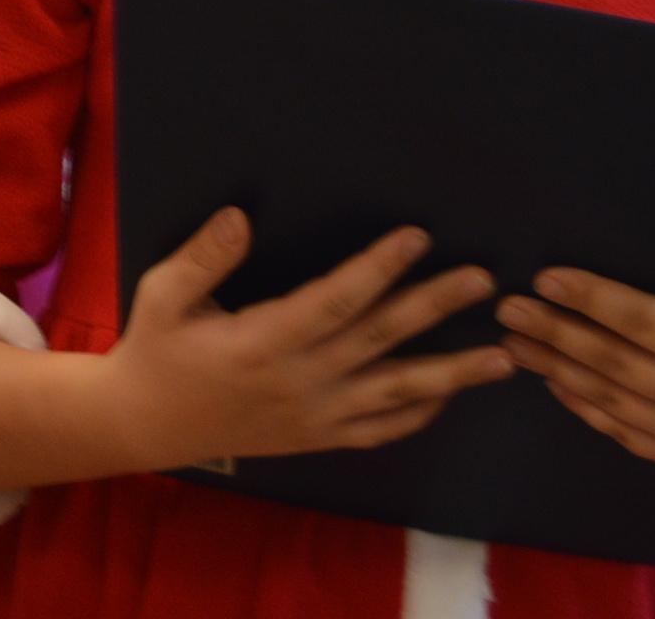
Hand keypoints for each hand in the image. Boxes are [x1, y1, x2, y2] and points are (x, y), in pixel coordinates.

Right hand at [99, 207, 512, 472]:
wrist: (148, 425)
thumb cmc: (157, 350)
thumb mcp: (162, 295)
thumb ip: (203, 258)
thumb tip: (241, 216)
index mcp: (262, 343)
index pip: (334, 300)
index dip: (378, 267)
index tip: (417, 236)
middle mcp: (300, 382)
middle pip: (381, 340)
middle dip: (435, 307)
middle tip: (484, 280)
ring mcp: (316, 416)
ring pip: (397, 392)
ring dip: (453, 373)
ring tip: (505, 358)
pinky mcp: (321, 437)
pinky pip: (382, 429)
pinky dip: (421, 413)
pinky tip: (452, 393)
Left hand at [497, 228, 654, 474]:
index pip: (647, 323)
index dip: (593, 299)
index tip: (546, 278)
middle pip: (617, 364)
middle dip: (557, 333)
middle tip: (509, 308)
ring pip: (611, 400)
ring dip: (556, 369)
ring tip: (514, 339)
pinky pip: (622, 430)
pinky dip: (582, 403)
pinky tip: (551, 376)